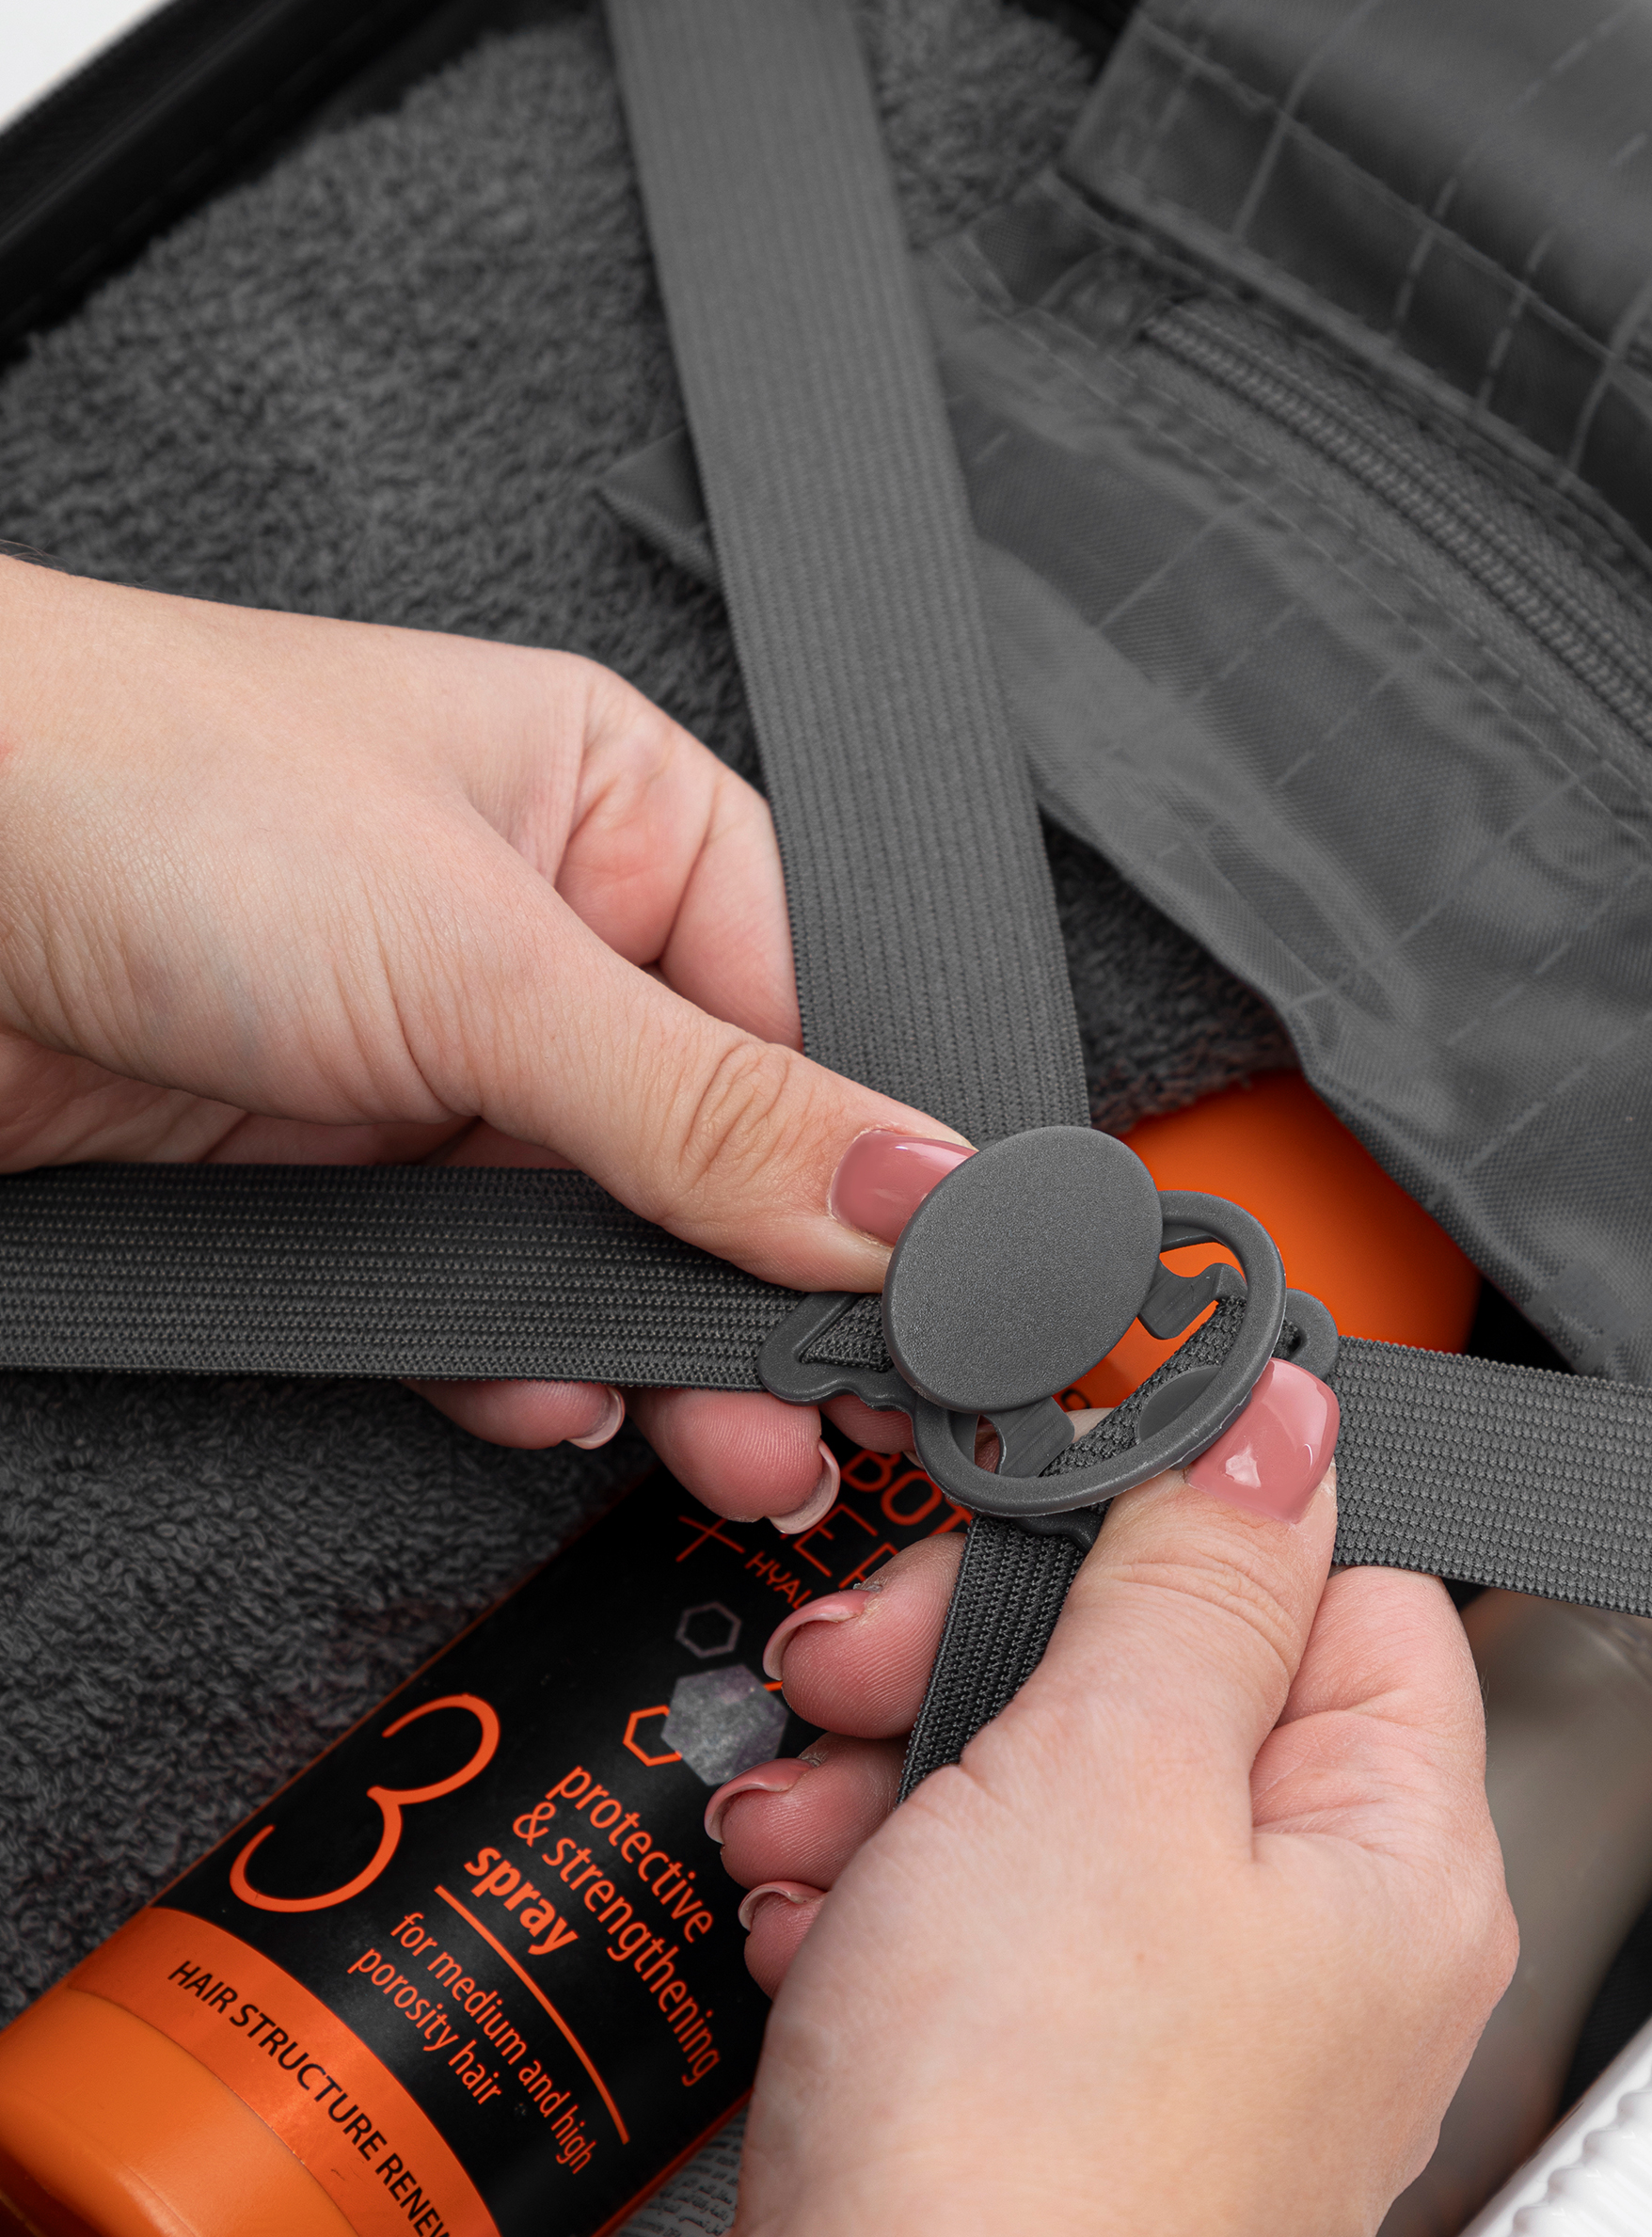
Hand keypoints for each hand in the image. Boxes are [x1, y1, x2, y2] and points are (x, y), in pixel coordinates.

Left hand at [0, 560, 964, 1512]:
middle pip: (721, 1154)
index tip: (926, 1293)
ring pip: (604, 1245)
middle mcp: (544, 939)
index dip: (875, 1166)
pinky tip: (551, 1404)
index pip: (815, 1013)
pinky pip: (474, 1299)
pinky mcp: (339, 1175)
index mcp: (620, 815)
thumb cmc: (140, 788)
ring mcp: (440, 1064)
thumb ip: (713, 1109)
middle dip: (772, 1294)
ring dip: (657, 1355)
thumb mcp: (482, 958)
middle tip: (837, 1410)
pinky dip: (517, 1366)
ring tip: (724, 1448)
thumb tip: (919, 1193)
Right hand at [637, 1438, 1512, 2236]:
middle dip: (981, 1662)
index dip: (1187, 1532)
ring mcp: (1181, 2043)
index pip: (1345, 1594)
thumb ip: (1200, 1570)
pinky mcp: (1050, 2101)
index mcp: (1399, 1869)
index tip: (1051, 1504)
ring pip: (1047, 1807)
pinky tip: (816, 1925)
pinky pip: (979, 1931)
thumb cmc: (1021, 2145)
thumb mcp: (1112, 1766)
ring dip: (900, 1782)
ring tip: (815, 1824)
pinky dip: (882, 1900)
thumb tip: (1286, 1419)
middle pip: (1167, 1698)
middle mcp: (1314, 1963)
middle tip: (869, 1667)